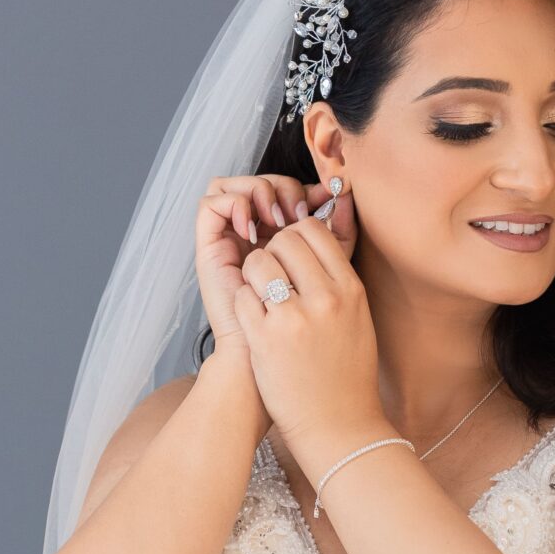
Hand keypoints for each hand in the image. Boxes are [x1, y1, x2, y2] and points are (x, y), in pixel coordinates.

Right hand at [194, 173, 357, 351]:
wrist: (265, 370)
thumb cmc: (300, 335)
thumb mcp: (328, 276)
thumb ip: (338, 237)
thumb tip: (345, 193)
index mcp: (277, 240)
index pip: (284, 190)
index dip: (302, 188)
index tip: (323, 200)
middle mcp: (251, 238)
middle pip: (262, 183)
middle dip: (284, 189)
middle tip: (299, 211)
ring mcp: (229, 242)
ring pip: (234, 184)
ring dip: (260, 191)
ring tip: (277, 218)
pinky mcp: (209, 250)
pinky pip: (212, 202)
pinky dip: (235, 202)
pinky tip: (255, 228)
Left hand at [231, 203, 381, 453]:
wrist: (338, 427)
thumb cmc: (346, 377)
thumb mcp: (357, 321)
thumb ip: (339, 283)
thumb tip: (320, 244)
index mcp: (351, 290)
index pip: (314, 231)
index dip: (295, 237)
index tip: (290, 257)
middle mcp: (326, 298)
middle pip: (285, 240)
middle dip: (272, 252)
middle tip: (272, 278)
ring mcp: (294, 318)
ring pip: (259, 262)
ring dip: (253, 275)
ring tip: (261, 300)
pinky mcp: (265, 338)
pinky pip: (242, 296)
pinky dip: (243, 305)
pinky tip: (254, 324)